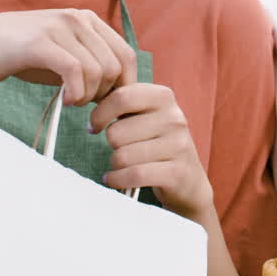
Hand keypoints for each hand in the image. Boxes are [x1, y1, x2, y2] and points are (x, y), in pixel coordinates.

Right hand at [0, 9, 136, 105]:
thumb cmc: (28, 56)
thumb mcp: (67, 56)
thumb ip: (92, 66)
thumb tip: (120, 94)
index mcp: (89, 20)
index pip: (126, 55)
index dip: (124, 85)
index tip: (107, 105)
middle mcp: (78, 19)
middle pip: (115, 67)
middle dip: (104, 95)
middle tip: (85, 108)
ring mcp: (59, 27)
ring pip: (97, 71)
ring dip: (87, 97)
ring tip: (71, 102)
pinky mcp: (40, 42)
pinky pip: (74, 71)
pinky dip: (75, 93)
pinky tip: (65, 100)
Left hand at [90, 84, 214, 220]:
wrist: (188, 177)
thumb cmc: (156, 142)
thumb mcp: (145, 115)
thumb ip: (122, 102)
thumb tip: (88, 95)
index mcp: (163, 97)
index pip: (121, 97)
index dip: (99, 114)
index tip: (94, 126)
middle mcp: (174, 118)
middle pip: (116, 132)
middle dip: (110, 145)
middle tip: (119, 148)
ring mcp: (178, 145)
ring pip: (122, 157)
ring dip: (115, 165)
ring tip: (123, 164)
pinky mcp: (176, 172)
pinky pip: (134, 175)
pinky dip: (118, 180)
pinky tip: (115, 179)